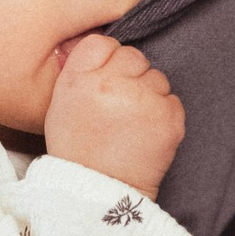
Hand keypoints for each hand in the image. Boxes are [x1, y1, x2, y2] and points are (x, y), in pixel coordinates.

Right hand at [46, 31, 184, 196]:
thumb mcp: (62, 103)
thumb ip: (80, 69)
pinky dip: (164, 114)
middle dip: (130, 77)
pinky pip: (172, 100)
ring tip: (132, 124)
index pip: (104, 43)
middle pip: (134, 57)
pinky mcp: (169, 117)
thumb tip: (102, 43)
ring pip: (156, 78)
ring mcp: (144, 100)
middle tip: (119, 107)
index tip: (105, 81)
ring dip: (149, 95)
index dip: (107, 60)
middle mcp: (112, 84)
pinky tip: (146, 133)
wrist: (100, 192)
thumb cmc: (79, 148)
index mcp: (80, 78)